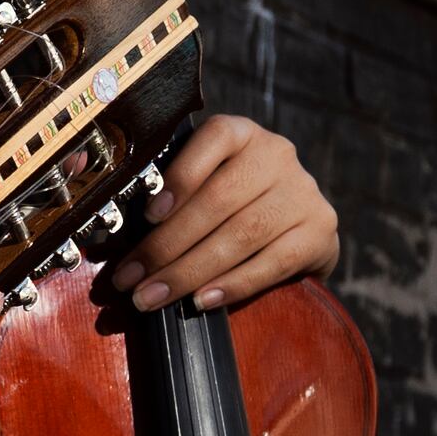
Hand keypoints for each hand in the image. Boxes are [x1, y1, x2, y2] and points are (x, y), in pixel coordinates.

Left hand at [111, 112, 338, 313]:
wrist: (298, 228)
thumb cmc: (232, 207)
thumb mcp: (205, 186)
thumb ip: (172, 197)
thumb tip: (116, 240)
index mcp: (242, 134)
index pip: (213, 140)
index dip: (179, 177)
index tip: (147, 215)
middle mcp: (277, 155)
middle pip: (219, 200)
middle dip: (167, 245)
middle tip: (130, 278)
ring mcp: (303, 192)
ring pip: (242, 234)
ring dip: (190, 271)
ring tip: (153, 297)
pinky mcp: (320, 230)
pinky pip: (273, 262)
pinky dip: (233, 285)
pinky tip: (201, 301)